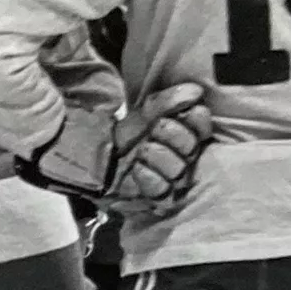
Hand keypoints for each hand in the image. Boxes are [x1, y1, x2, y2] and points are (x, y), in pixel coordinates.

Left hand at [18, 84, 211, 216]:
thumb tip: (195, 90)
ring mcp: (165, 181)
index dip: (198, 122)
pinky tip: (137, 170)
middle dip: (177, 137)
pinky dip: (151, 179)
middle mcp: (178, 160)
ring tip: (142, 151)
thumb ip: (166, 102)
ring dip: (162, 158)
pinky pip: (163, 194)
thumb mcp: (142, 114)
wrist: (88, 157)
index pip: (202, 131)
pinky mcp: (150, 198)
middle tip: (157, 130)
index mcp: (181, 137)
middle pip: (193, 153)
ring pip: (179, 174)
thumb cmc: (118, 136)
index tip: (191, 111)